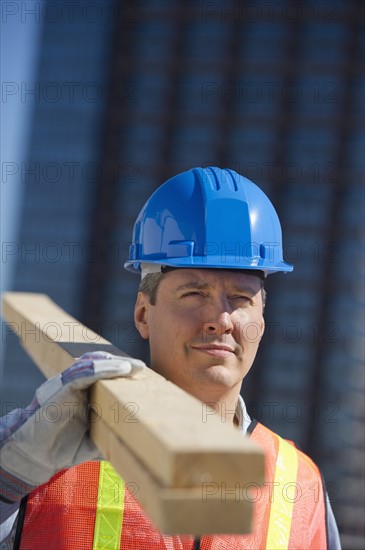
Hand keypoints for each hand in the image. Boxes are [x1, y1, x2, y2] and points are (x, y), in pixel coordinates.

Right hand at [0, 351, 144, 502]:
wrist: (34, 456)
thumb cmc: (61, 448)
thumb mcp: (92, 443)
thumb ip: (109, 437)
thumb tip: (135, 442)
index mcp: (84, 396)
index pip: (105, 376)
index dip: (122, 372)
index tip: (141, 373)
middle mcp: (75, 386)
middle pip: (100, 365)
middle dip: (121, 364)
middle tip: (140, 366)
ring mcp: (67, 385)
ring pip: (91, 364)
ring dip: (113, 363)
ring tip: (131, 366)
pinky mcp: (60, 388)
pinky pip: (81, 373)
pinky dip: (100, 369)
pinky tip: (118, 369)